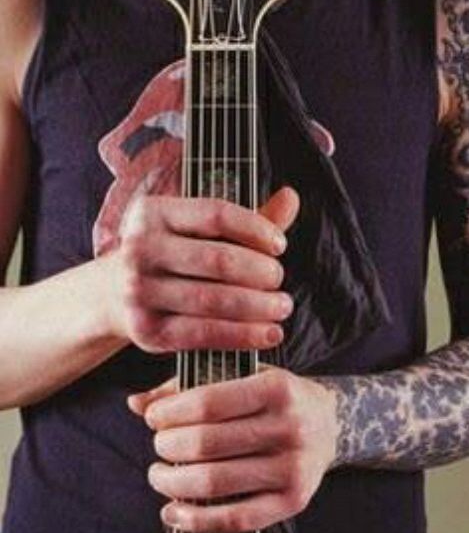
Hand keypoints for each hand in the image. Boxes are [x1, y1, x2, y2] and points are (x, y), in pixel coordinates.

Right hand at [100, 187, 299, 353]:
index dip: (256, 228)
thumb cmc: (172, 255)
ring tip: (282, 306)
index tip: (280, 245)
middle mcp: (140, 248)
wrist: (112, 293)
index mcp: (154, 212)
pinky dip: (242, 335)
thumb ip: (245, 219)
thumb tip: (291, 197)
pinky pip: (204, 334)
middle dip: (261, 272)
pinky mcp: (147, 330)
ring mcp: (139, 291)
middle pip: (218, 260)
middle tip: (279, 279)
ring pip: (213, 300)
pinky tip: (268, 334)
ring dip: (258, 306)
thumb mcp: (198, 230)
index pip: (216, 214)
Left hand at [128, 367, 336, 532]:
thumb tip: (136, 404)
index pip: (207, 402)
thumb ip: (187, 386)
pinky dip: (196, 520)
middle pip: (207, 444)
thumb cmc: (270, 396)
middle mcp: (290, 426)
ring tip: (158, 475)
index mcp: (276, 387)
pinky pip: (237, 519)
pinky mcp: (294, 502)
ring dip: (173, 483)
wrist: (329, 422)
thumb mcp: (238, 375)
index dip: (169, 413)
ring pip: (216, 483)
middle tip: (158, 445)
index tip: (152, 418)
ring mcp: (294, 467)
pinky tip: (171, 511)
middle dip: (168, 446)